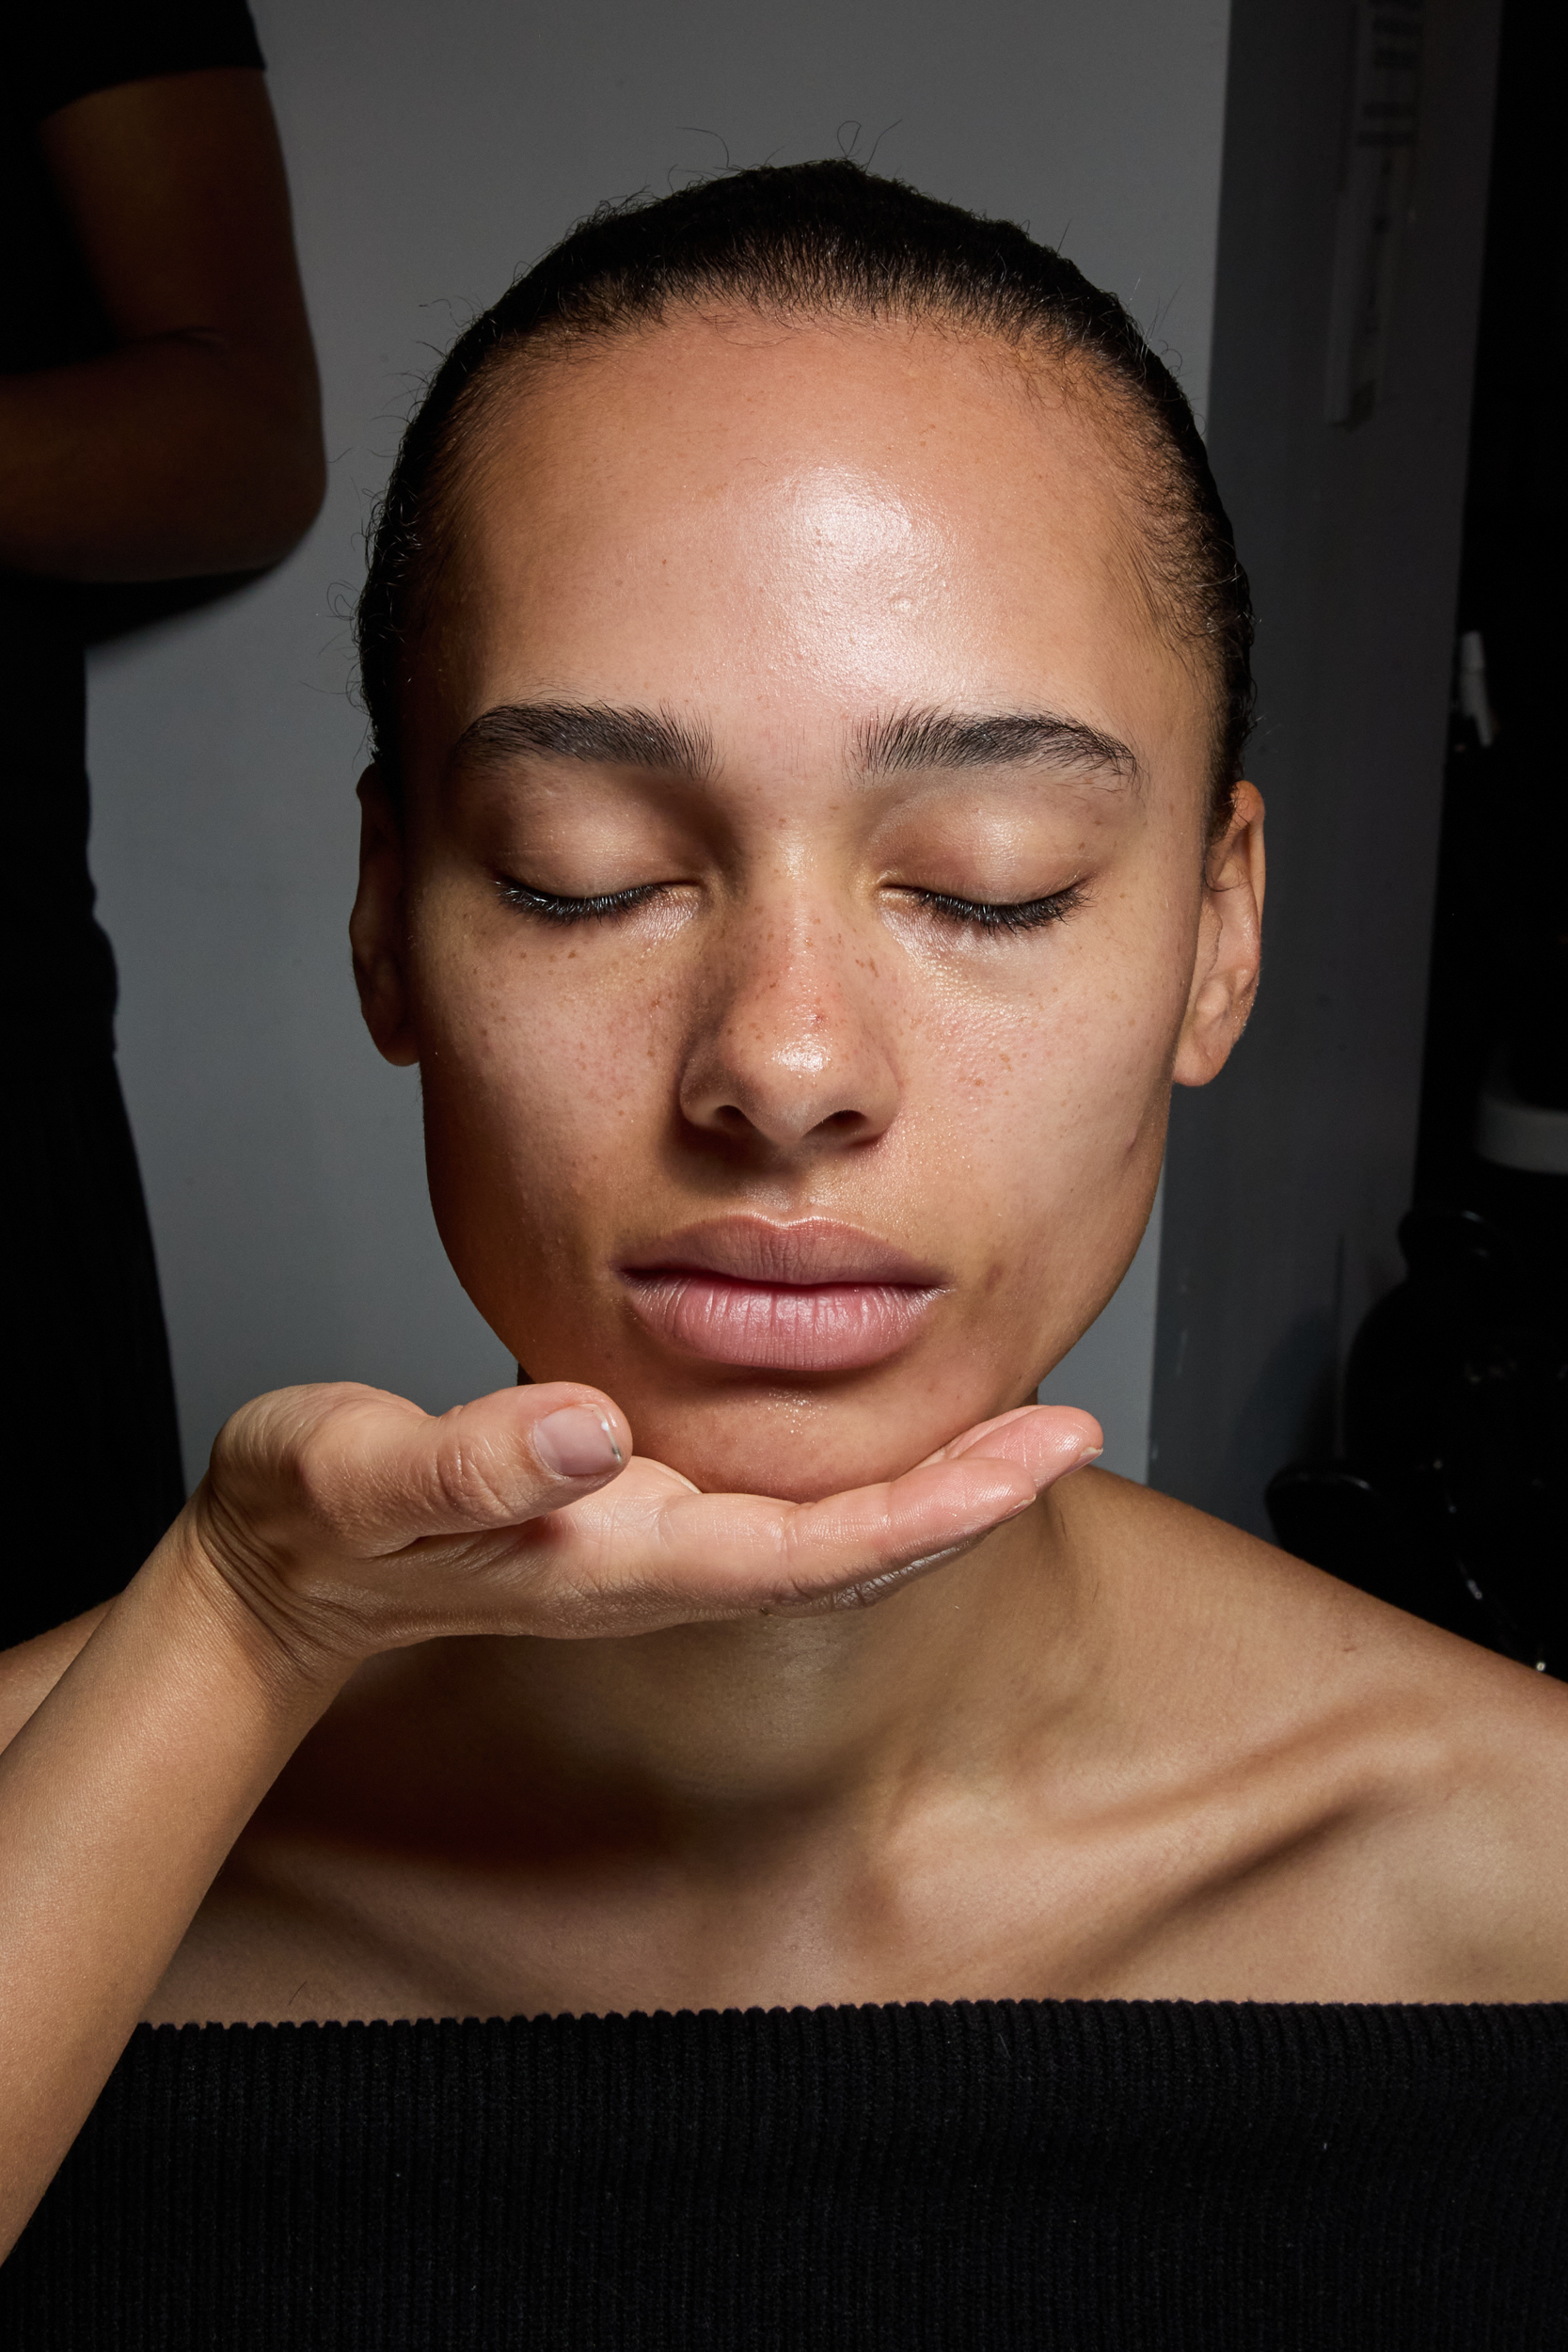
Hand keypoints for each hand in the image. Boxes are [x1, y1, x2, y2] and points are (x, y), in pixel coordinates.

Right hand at [186, 1381, 1102, 1672]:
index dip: (937, 1507)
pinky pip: (777, 1502)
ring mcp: (652, 1540)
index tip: (1041, 1453)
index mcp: (620, 1557)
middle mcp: (658, 1559)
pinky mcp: (630, 1506)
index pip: (816, 1550)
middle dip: (970, 1495)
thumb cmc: (319, 1525)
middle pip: (851, 1548)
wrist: (283, 1575)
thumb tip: (587, 1432)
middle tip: (1079, 1428)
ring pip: (825, 1526)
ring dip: (927, 1482)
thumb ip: (468, 1464)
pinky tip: (887, 1423)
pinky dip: (853, 1466)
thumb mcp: (364, 1477)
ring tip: (1020, 1425)